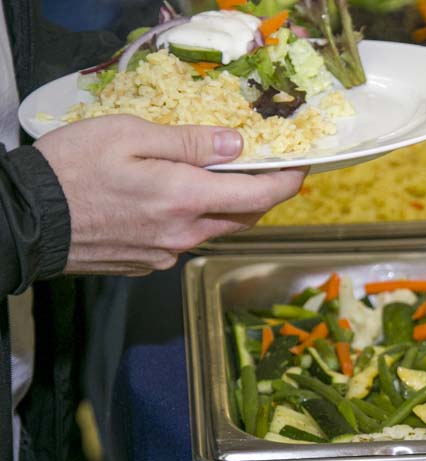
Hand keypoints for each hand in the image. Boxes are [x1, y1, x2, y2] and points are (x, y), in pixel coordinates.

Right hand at [34, 115, 304, 275]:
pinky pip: (185, 241)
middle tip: (266, 169)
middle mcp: (185, 234)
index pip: (260, 196)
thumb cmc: (71, 169)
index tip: (301, 167)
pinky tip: (170, 201)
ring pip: (214, 230)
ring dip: (225, 207)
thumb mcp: (129, 135)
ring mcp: (167, 254)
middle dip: (262, 194)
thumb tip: (236, 145)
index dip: (288, 181)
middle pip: (244, 216)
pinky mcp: (148, 264)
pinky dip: (192, 220)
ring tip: (216, 180)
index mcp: (187, 199)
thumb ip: (189, 143)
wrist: (26, 220)